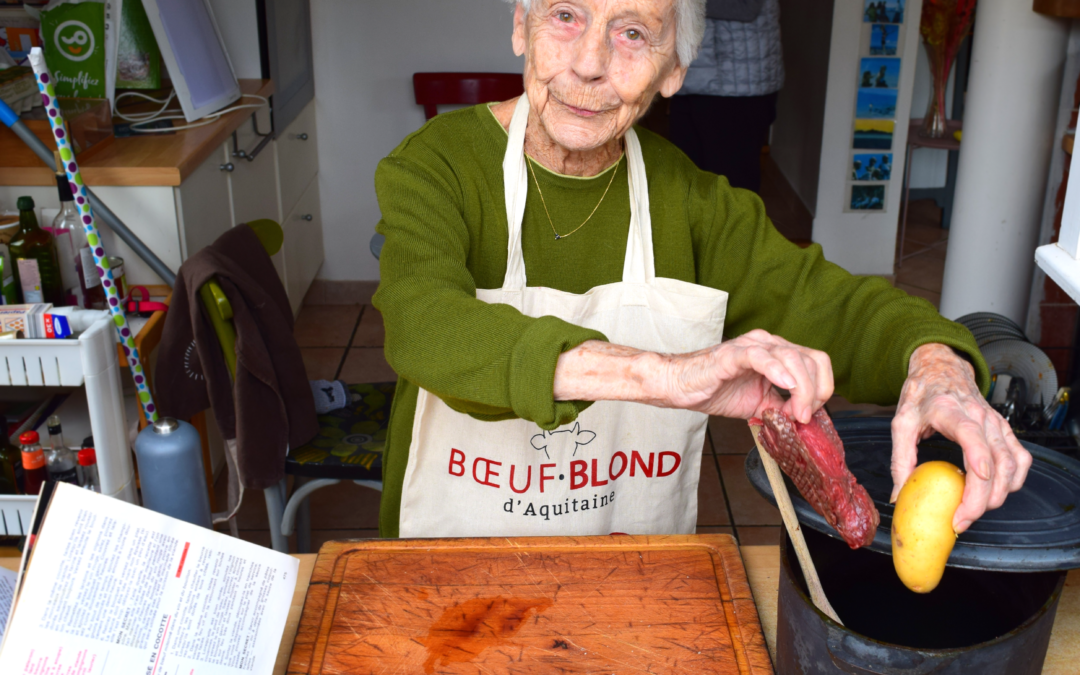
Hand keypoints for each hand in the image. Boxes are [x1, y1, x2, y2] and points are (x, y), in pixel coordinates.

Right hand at [661, 329, 834, 421]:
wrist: (680, 386)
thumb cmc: (715, 389)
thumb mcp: (760, 404)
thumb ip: (783, 407)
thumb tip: (804, 421)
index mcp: (778, 353)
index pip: (816, 362)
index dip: (822, 389)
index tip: (810, 414)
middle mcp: (769, 344)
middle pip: (811, 359)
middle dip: (815, 392)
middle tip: (803, 417)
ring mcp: (751, 346)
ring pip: (792, 358)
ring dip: (801, 389)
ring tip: (793, 413)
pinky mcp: (732, 354)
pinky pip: (760, 357)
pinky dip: (777, 370)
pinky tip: (784, 384)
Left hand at [891, 343, 1031, 532]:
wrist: (941, 369)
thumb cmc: (921, 395)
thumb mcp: (900, 423)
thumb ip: (900, 460)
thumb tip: (899, 495)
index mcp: (949, 409)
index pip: (970, 434)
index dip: (977, 461)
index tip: (974, 486)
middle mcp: (979, 415)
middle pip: (994, 460)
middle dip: (982, 498)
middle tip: (961, 521)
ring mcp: (996, 423)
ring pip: (1011, 464)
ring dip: (998, 494)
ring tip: (974, 511)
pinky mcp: (1005, 430)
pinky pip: (1020, 460)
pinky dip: (1014, 481)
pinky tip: (997, 493)